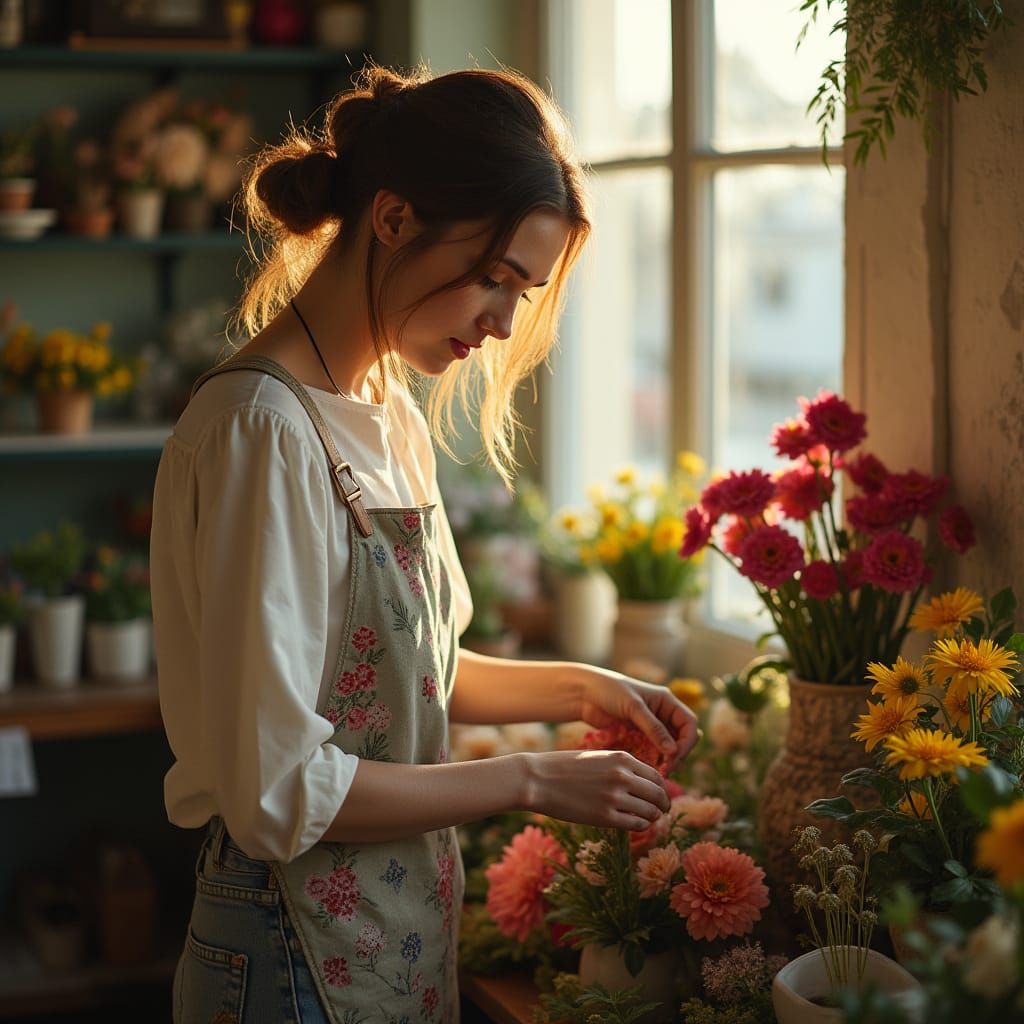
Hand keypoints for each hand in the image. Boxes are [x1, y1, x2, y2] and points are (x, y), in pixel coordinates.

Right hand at [522, 749, 670, 829]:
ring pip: (650, 811)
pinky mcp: (605, 817)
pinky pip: (635, 824)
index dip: (662, 788)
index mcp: (621, 758)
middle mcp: (622, 776)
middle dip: (663, 804)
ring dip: (652, 816)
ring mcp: (614, 797)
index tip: (660, 795)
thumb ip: (620, 767)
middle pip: (658, 794)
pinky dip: (640, 825)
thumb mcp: (597, 758)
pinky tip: (634, 823)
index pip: (656, 776)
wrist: (537, 779)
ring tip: (649, 818)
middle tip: (662, 811)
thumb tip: (641, 782)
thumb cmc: (564, 767)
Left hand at [577, 667, 699, 774]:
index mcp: (666, 701)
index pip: (689, 724)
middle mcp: (662, 713)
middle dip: (677, 755)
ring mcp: (650, 726)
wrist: (584, 693)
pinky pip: (652, 751)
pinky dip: (653, 760)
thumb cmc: (609, 691)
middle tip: (666, 771)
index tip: (674, 757)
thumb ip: (653, 728)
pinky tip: (646, 769)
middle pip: (682, 738)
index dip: (686, 742)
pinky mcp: (638, 736)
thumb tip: (673, 751)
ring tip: (658, 774)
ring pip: (668, 747)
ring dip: (666, 760)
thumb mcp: (633, 707)